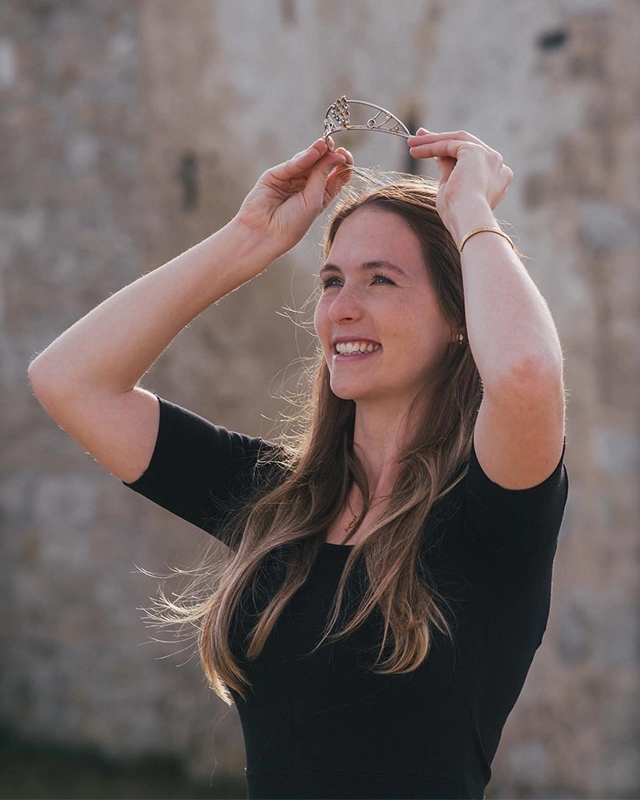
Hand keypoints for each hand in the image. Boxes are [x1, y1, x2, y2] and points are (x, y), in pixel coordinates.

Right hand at [234, 138, 353, 257]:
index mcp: (321, 196)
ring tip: (324, 145)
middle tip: (335, 148)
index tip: (345, 158)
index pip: (335, 176)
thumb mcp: (314, 200)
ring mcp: (291, 179)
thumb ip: (322, 176)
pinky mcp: (276, 175)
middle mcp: (306, 186)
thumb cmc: (291, 225)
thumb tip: (336, 155)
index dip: (341, 165)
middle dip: (329, 154)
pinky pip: (292, 164)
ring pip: (307, 161)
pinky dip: (303, 158)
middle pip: (321, 165)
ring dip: (317, 152)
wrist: (264, 233)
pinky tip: (313, 152)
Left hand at [407, 128, 512, 242]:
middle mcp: (496, 164)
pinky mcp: (475, 152)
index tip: (431, 149)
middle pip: (465, 144)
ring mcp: (489, 156)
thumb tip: (439, 157)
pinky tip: (415, 151)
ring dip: (432, 141)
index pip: (471, 157)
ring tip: (411, 144)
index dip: (450, 151)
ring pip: (457, 141)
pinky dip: (431, 146)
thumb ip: (450, 170)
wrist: (468, 221)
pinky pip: (449, 145)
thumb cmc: (458, 216)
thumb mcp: (453, 189)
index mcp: (496, 177)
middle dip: (440, 139)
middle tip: (419, 137)